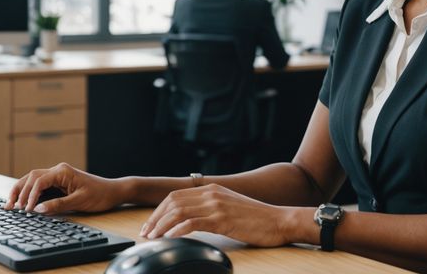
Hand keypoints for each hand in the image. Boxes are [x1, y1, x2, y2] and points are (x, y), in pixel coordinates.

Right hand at [5, 162, 125, 214]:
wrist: (113, 191)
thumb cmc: (99, 195)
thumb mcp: (79, 202)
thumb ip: (57, 205)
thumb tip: (37, 209)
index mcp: (62, 171)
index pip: (39, 181)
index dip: (29, 196)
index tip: (25, 210)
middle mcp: (58, 170)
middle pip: (31, 177)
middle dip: (19, 191)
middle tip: (10, 207)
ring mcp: (57, 175)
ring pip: (32, 179)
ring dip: (21, 191)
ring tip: (10, 204)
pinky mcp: (58, 182)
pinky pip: (39, 185)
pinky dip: (29, 192)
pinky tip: (22, 201)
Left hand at [141, 184, 300, 246]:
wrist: (279, 221)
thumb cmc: (257, 219)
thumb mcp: (230, 207)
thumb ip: (211, 208)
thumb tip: (191, 220)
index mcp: (212, 189)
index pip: (176, 196)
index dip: (159, 210)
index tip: (151, 224)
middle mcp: (212, 193)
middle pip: (173, 202)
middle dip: (155, 218)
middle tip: (146, 232)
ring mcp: (216, 205)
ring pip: (179, 211)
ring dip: (162, 225)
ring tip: (153, 237)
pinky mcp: (222, 219)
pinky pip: (193, 222)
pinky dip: (177, 230)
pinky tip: (170, 238)